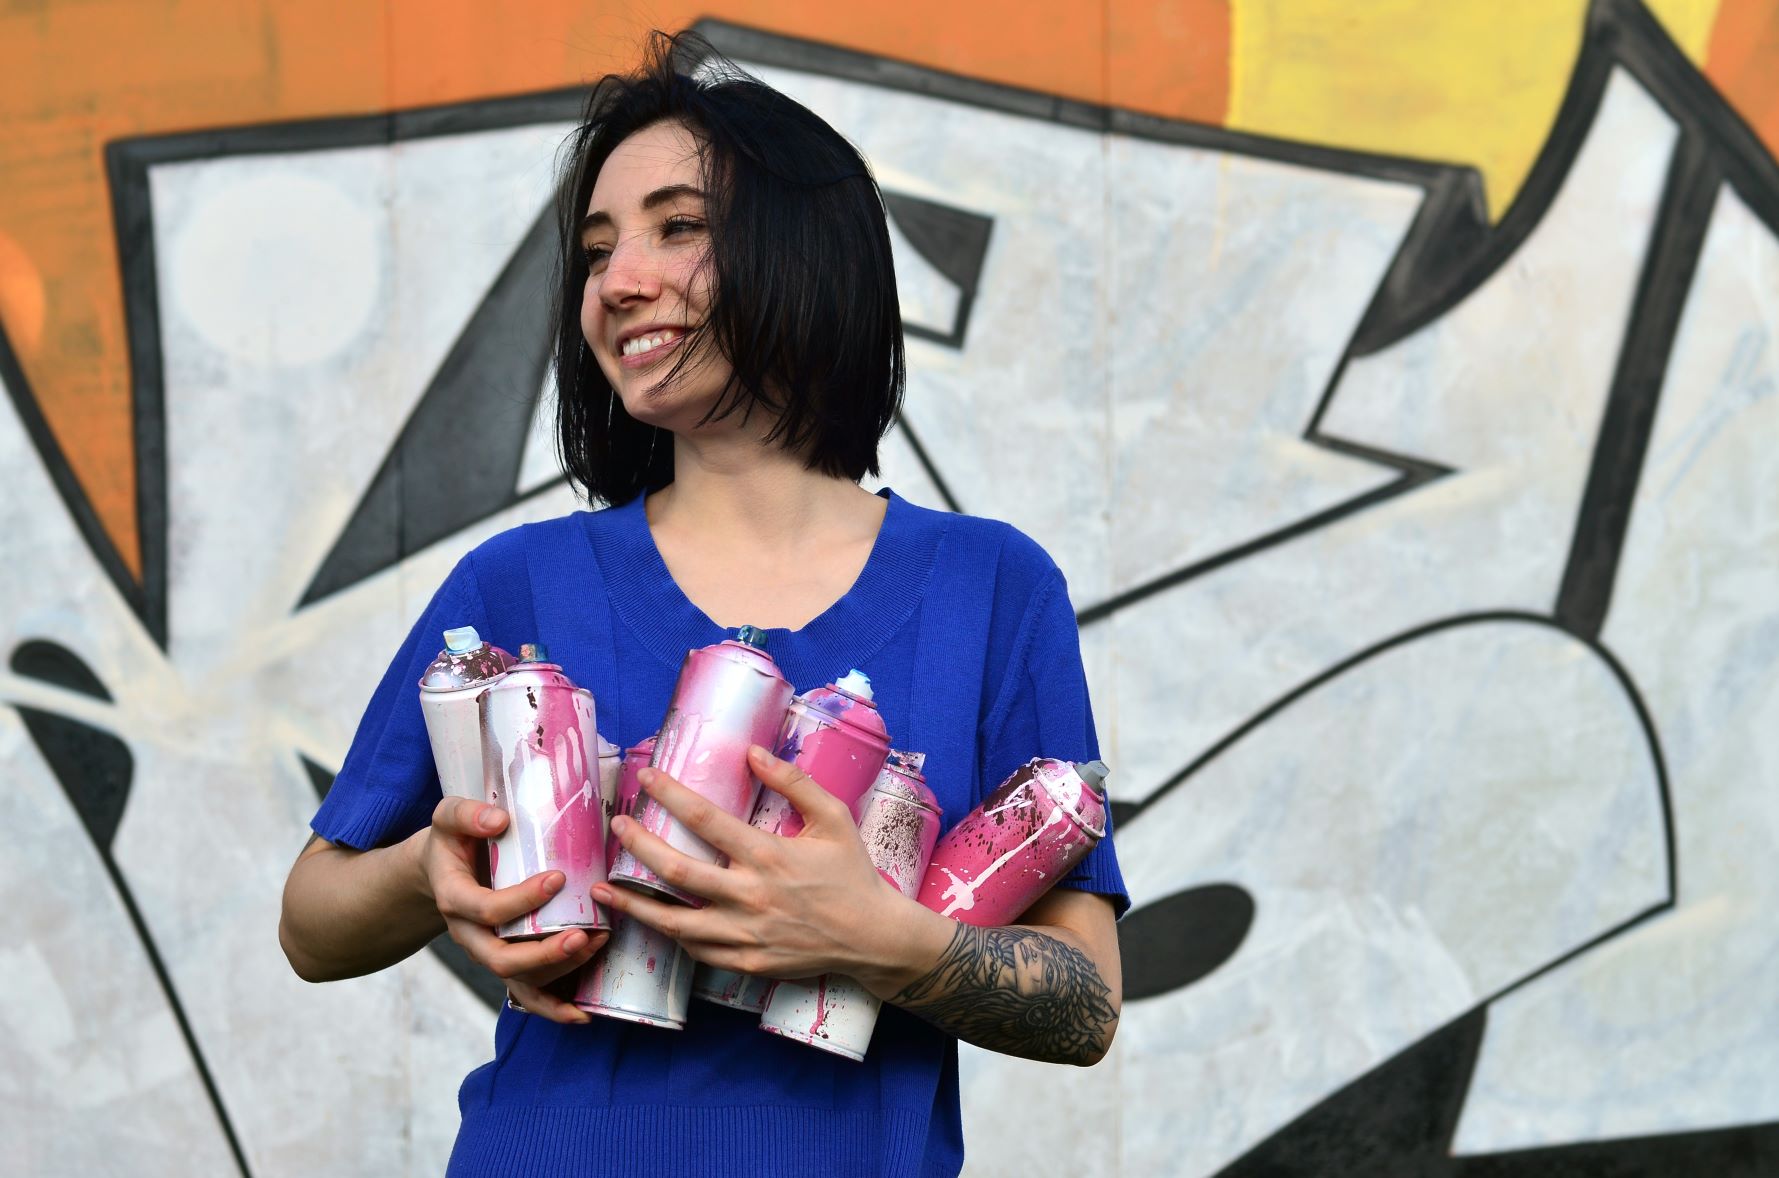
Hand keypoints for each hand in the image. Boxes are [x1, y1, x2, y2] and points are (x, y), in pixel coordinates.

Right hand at [421, 796, 606, 1022]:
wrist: (444, 868)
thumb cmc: (454, 840)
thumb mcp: (449, 818)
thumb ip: (467, 816)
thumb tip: (500, 820)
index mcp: (454, 899)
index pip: (485, 909)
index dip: (521, 900)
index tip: (558, 878)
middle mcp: (468, 934)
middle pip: (500, 959)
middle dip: (544, 953)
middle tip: (582, 934)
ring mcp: (487, 951)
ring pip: (518, 979)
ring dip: (559, 969)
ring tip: (596, 945)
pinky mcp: (506, 961)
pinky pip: (526, 994)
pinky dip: (552, 1008)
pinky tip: (581, 1013)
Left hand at [590, 746, 927, 988]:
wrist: (872, 937)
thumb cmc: (852, 873)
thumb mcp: (833, 818)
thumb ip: (794, 783)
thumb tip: (753, 753)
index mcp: (768, 855)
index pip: (706, 820)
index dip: (671, 795)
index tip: (646, 778)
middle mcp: (750, 895)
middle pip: (677, 871)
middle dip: (639, 846)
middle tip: (616, 827)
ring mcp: (745, 934)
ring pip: (674, 921)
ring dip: (634, 904)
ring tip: (603, 889)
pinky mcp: (746, 963)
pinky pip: (697, 950)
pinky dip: (670, 935)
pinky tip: (652, 921)